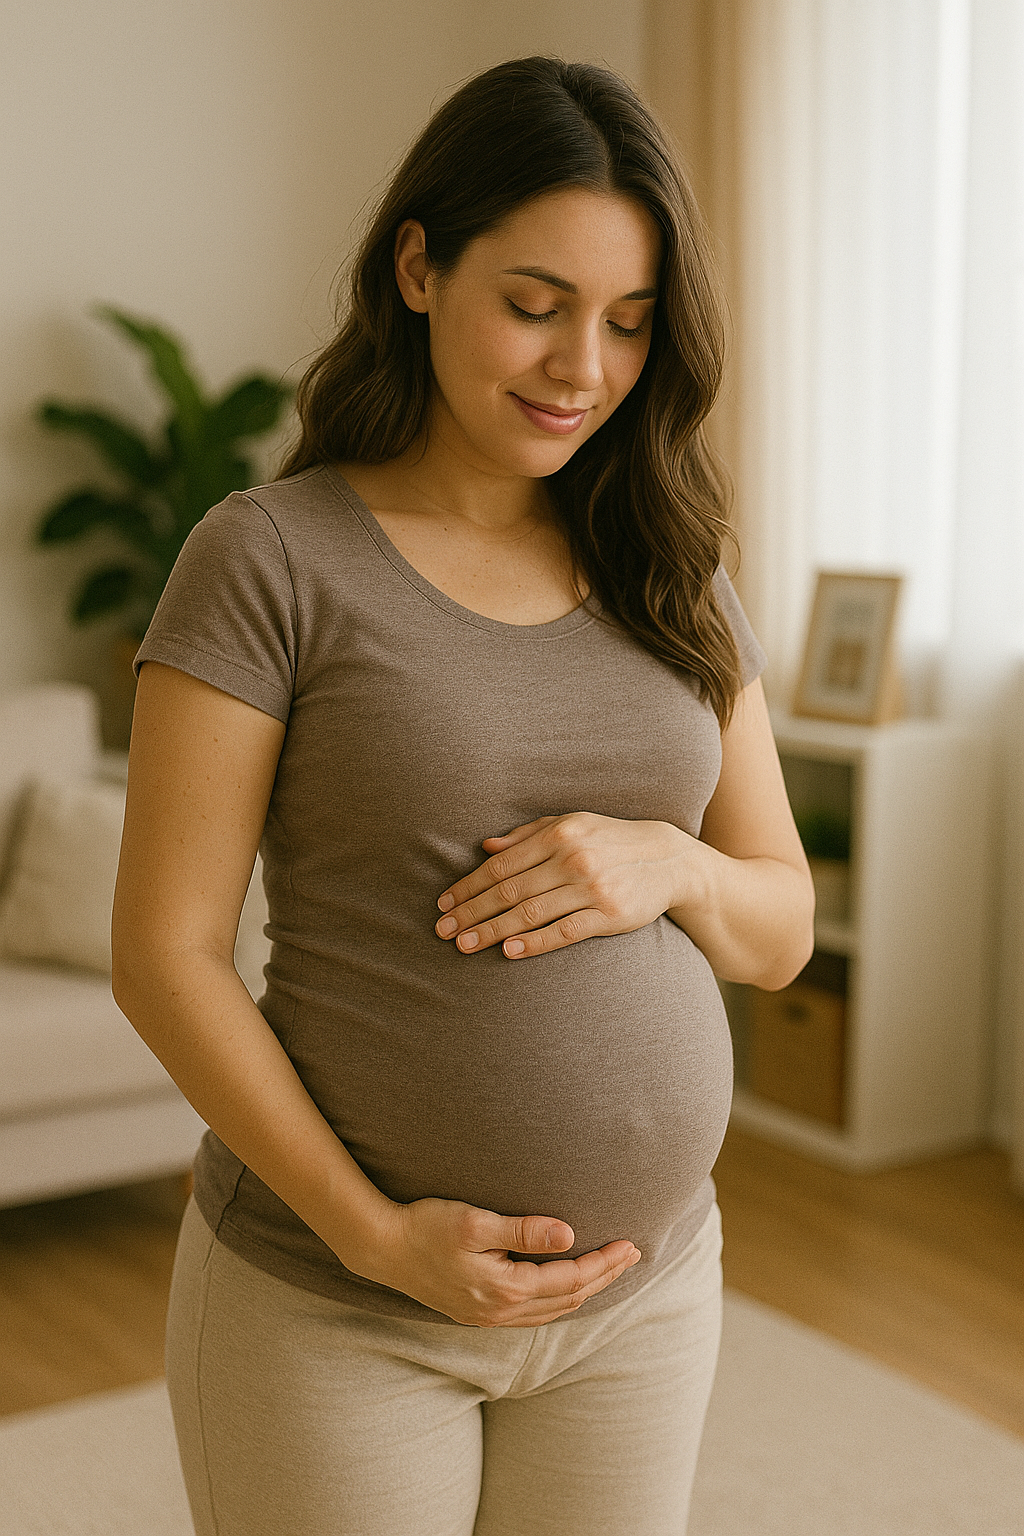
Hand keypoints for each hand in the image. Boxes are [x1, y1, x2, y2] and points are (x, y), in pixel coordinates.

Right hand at [357, 1195, 640, 1326]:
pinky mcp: (477, 1312)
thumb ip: (523, 1229)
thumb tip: (568, 1234)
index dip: (604, 1263)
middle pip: (568, 1300)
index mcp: (505, 1289)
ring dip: (585, 1290)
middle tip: (633, 1254)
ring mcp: (488, 1316)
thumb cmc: (426, 1227)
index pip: (570, 1280)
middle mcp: (500, 1311)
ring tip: (609, 1269)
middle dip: (604, 1277)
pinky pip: (533, 1313)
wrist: (382, 1248)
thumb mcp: (475, 1222)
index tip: (630, 1244)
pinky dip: (559, 1299)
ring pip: (552, 1310)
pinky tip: (566, 1287)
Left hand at [435, 812, 691, 958]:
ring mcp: (592, 887)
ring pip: (531, 913)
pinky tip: (509, 951)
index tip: (444, 904)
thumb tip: (486, 847)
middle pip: (510, 891)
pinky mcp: (610, 914)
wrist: (669, 860)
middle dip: (472, 912)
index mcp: (559, 834)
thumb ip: (529, 834)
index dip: (469, 886)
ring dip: (493, 931)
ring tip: (465, 945)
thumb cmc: (611, 841)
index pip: (502, 865)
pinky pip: (564, 931)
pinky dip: (535, 942)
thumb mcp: (573, 825)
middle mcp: (573, 858)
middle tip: (443, 930)